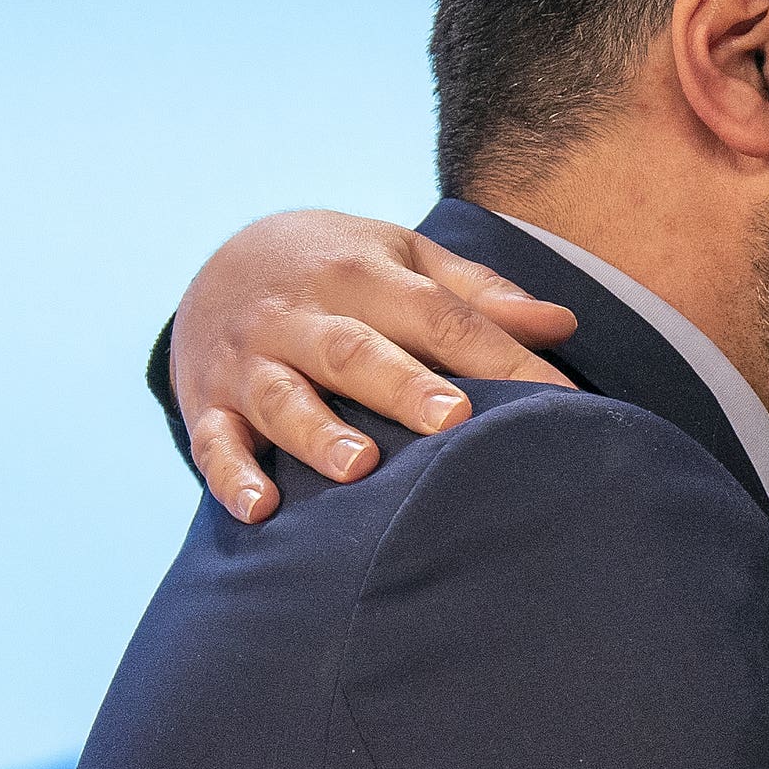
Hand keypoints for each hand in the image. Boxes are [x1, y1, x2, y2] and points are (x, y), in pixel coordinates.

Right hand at [171, 210, 581, 522]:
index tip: (556, 399)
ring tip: (360, 467)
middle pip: (352, 351)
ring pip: (284, 397)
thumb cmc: (339, 269)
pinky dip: (233, 477)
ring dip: (319, 434)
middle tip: (452, 419)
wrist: (217, 261)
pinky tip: (262, 509)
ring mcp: (248, 362)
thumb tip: (562, 324)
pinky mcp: (206, 403)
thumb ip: (478, 294)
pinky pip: (213, 443)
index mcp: (359, 274)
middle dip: (401, 386)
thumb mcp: (403, 259)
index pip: (438, 315)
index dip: (498, 357)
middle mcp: (298, 314)